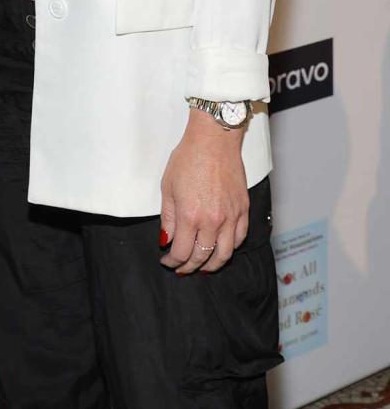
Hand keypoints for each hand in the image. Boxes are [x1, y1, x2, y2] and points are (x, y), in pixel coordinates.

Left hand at [159, 109, 248, 274]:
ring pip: (224, 254)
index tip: (167, 260)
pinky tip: (221, 249)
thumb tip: (166, 240)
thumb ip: (168, 218)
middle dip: (189, 266)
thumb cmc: (188, 158)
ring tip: (203, 266)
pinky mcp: (243, 210)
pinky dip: (229, 249)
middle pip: (202, 257)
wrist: (213, 140)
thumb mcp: (167, 187)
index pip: (181, 252)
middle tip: (181, 268)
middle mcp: (212, 221)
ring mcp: (231, 217)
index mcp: (190, 215)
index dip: (172, 261)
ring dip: (212, 265)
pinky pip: (239, 238)